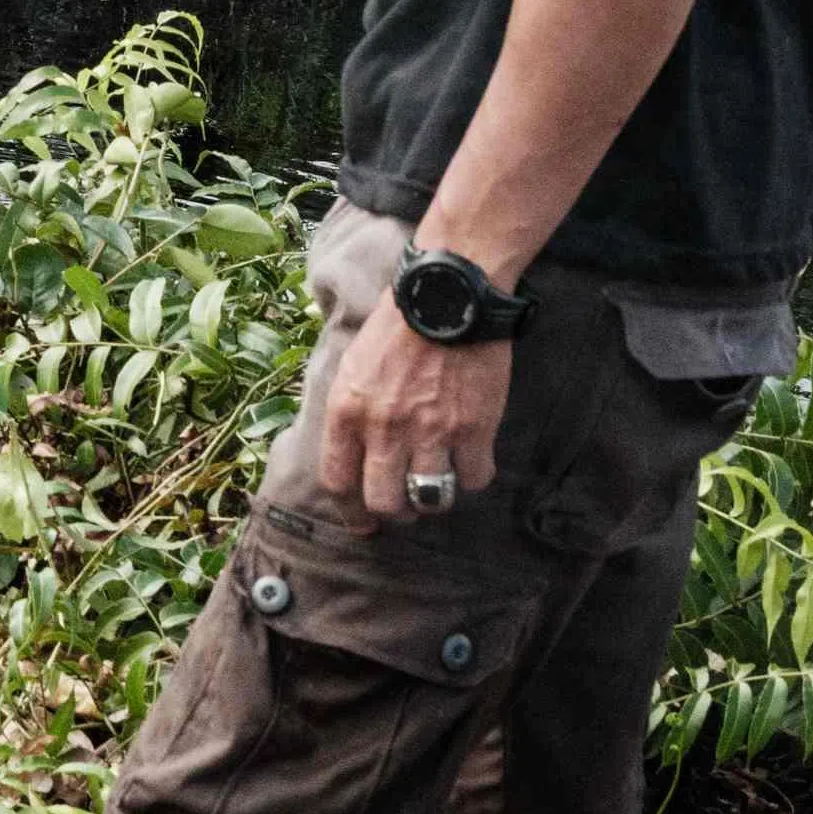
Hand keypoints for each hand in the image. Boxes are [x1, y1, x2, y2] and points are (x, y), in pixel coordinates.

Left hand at [318, 307, 511, 527]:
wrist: (448, 292)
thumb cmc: (398, 323)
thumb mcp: (353, 363)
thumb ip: (348, 410)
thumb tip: (346, 452)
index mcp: (346, 411)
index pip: (338, 482)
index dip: (350, 510)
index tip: (362, 520)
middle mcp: (384, 428)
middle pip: (384, 502)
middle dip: (395, 511)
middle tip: (405, 506)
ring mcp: (431, 432)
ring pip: (430, 499)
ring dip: (433, 498)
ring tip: (438, 483)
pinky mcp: (474, 428)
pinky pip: (474, 479)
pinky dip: (473, 476)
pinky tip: (471, 461)